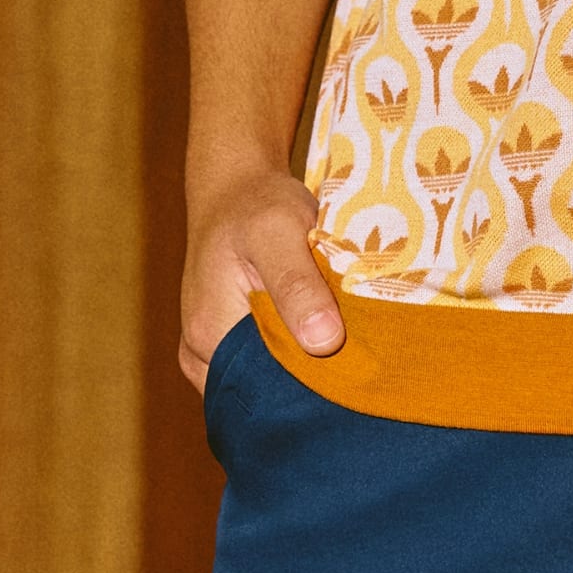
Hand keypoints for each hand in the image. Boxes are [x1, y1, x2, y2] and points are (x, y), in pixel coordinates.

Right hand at [179, 164, 342, 394]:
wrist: (236, 185)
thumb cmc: (256, 203)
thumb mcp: (279, 232)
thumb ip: (297, 286)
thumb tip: (324, 343)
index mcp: (210, 336)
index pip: (267, 387)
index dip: (314, 383)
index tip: (360, 371)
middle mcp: (205, 354)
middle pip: (269, 386)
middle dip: (314, 377)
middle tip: (366, 359)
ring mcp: (215, 349)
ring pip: (271, 374)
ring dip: (310, 361)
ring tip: (354, 343)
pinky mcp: (231, 338)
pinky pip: (268, 359)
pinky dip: (300, 347)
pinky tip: (332, 331)